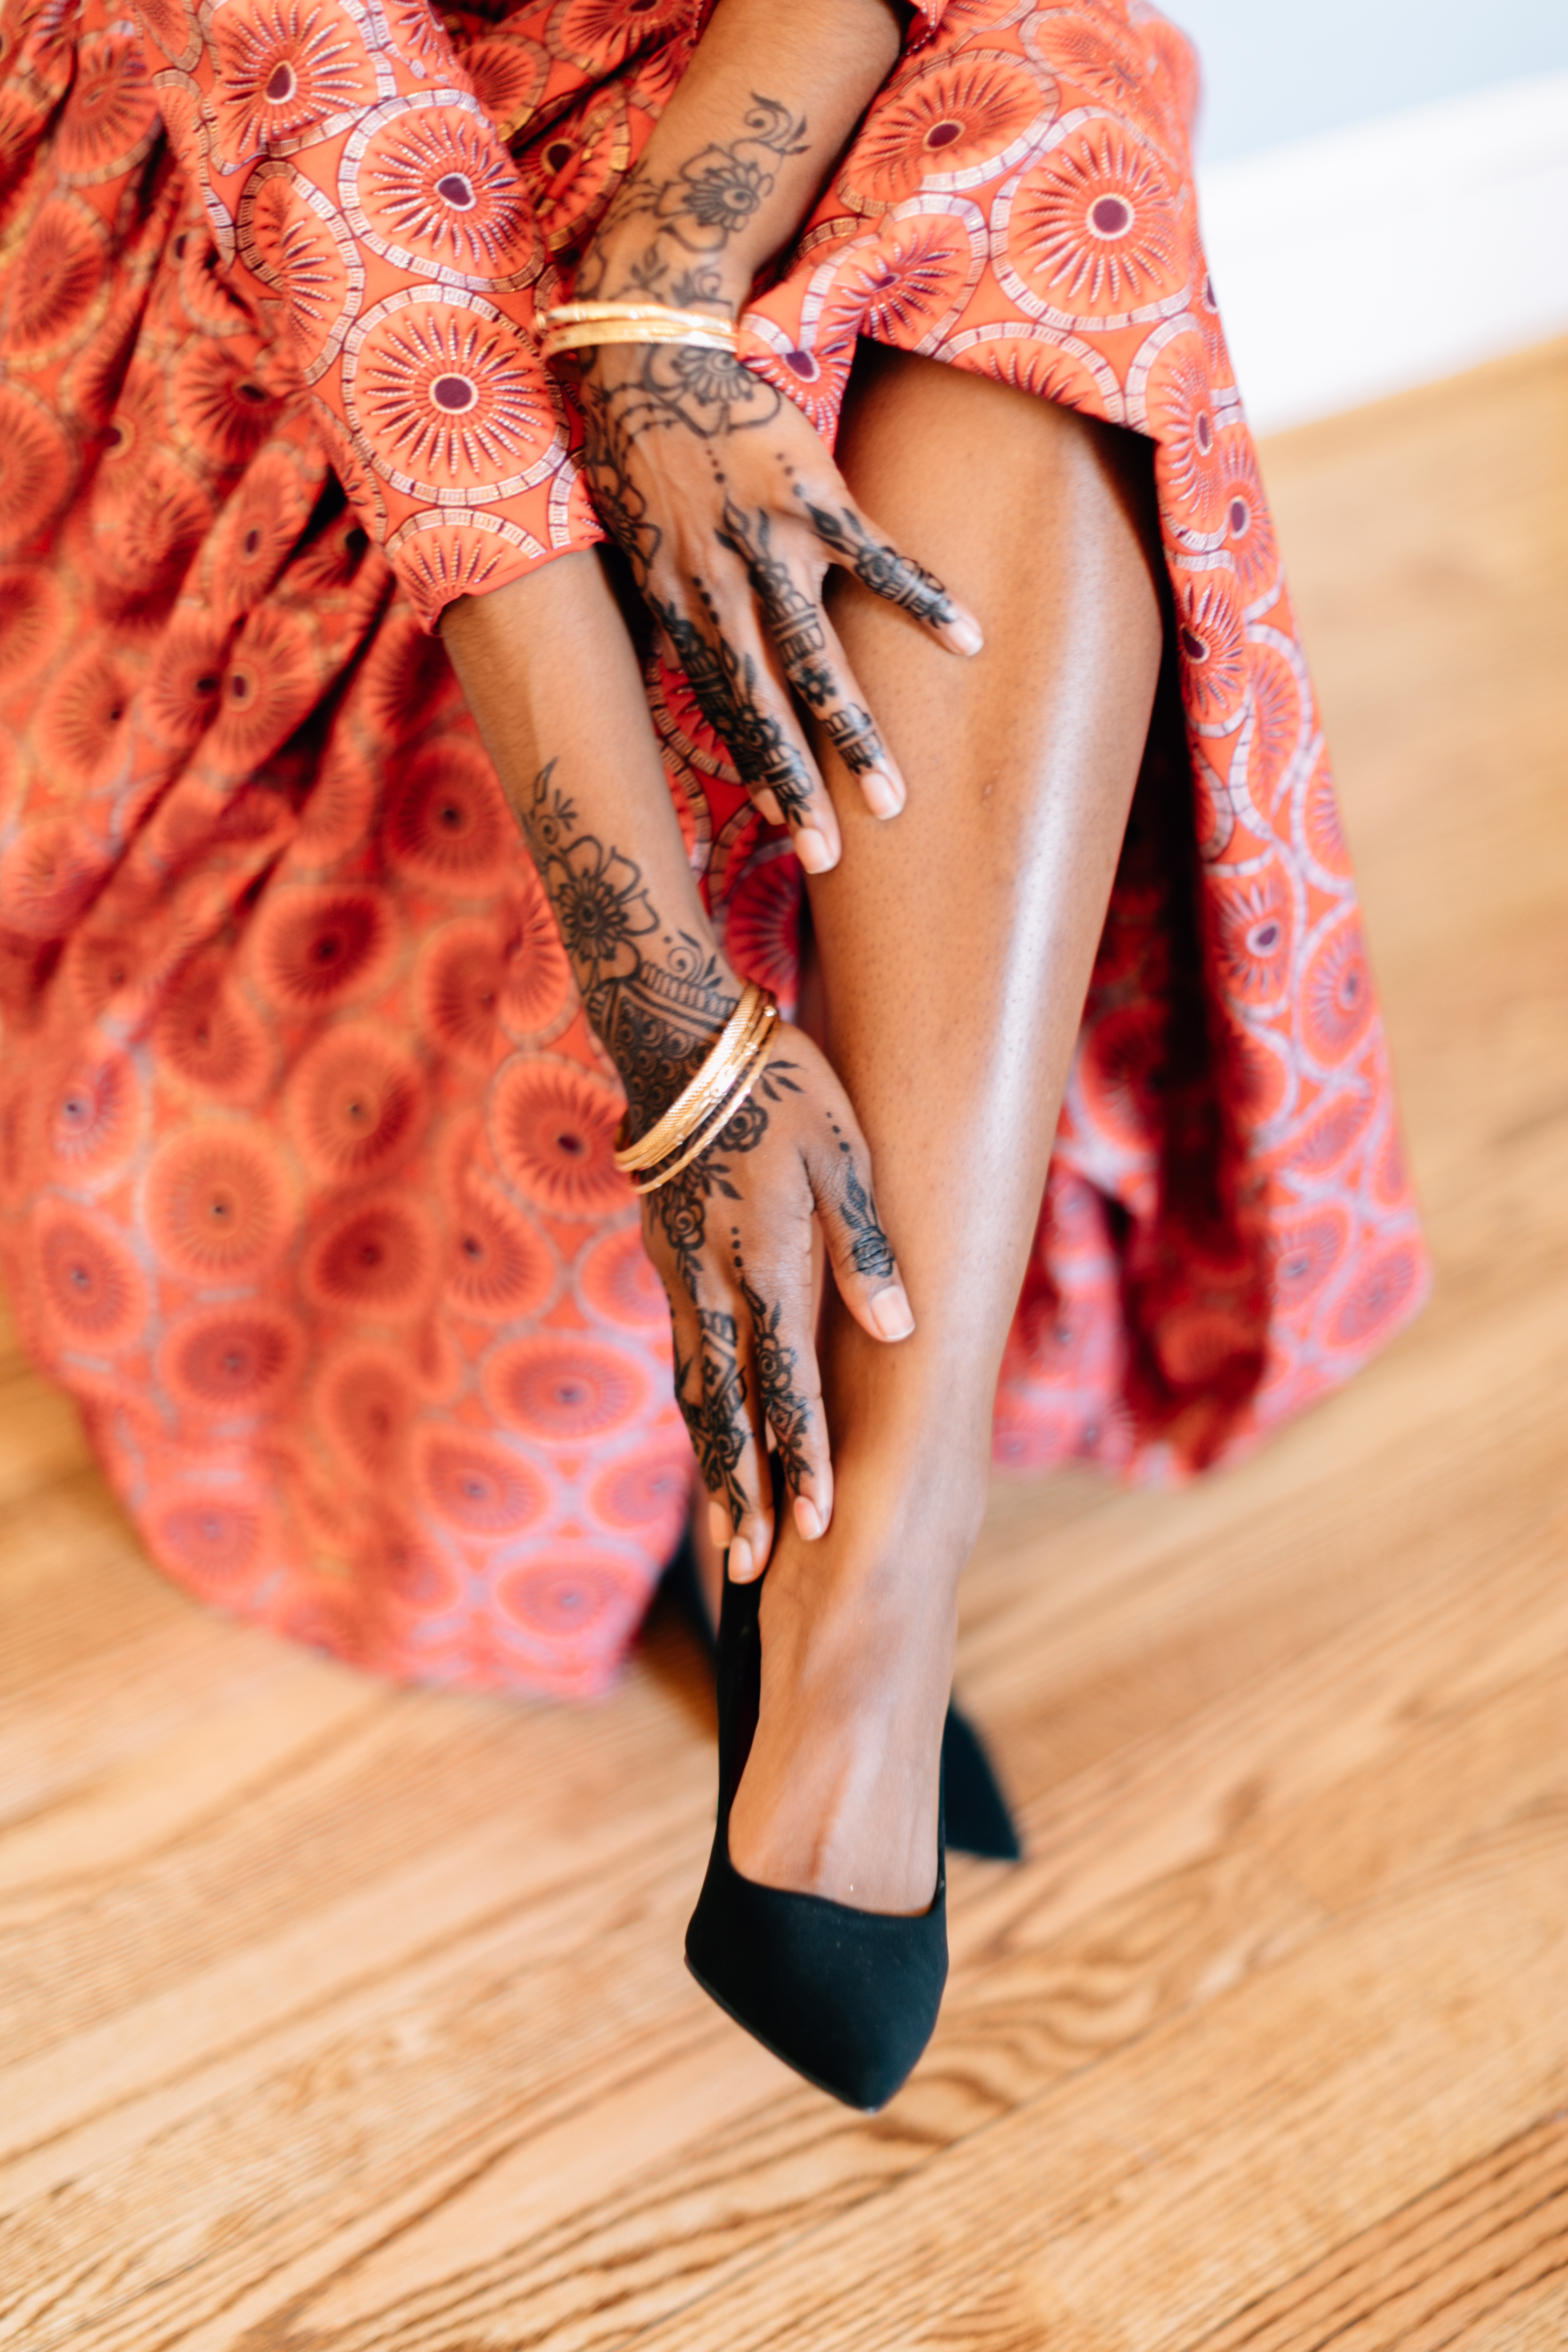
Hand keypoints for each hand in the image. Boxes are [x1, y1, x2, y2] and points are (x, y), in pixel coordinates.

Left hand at [574, 334, 983, 870]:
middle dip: (796, 785)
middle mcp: (717, 586)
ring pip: (816, 658)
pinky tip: (967, 639)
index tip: (781, 832)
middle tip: (828, 854)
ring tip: (891, 792)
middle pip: (764, 706)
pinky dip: (922, 598)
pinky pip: (874, 558)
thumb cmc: (641, 444)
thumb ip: (666, 604)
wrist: (649, 345)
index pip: (718, 707)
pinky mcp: (809, 492)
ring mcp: (766, 543)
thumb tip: (686, 666)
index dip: (753, 770)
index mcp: (675, 601)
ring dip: (855, 733)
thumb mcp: (635, 539)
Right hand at [642, 1022, 913, 1575]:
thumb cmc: (782, 1090)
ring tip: (724, 1530)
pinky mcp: (667, 1263)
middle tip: (749, 1567)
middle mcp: (714, 1283)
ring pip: (694, 1389)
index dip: (801, 1455)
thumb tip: (896, 1329)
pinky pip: (682, 1352)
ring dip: (711, 1463)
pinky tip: (707, 1434)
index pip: (786, 1381)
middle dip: (740, 1491)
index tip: (814, 1522)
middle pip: (724, 1409)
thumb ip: (862, 1245)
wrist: (685, 1045)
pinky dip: (696, 1407)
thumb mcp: (841, 1153)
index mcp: (766, 1261)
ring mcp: (681, 1276)